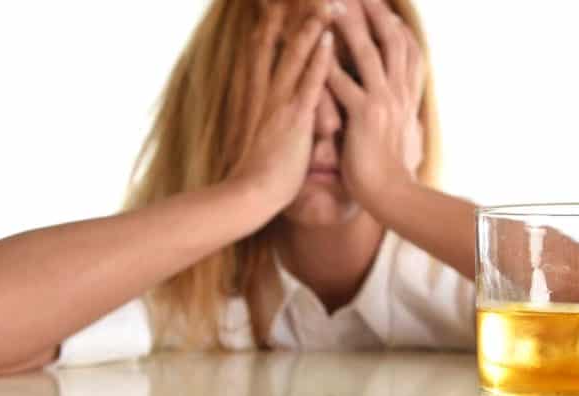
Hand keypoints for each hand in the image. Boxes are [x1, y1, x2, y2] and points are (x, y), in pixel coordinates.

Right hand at [227, 4, 334, 212]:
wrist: (250, 195)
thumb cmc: (260, 174)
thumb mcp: (265, 138)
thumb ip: (271, 119)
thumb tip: (273, 114)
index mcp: (261, 99)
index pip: (263, 54)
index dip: (270, 28)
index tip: (275, 6)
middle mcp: (268, 95)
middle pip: (276, 45)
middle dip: (287, 17)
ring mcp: (280, 104)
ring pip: (294, 56)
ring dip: (308, 27)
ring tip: (322, 3)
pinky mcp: (294, 119)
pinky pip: (309, 83)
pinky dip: (318, 59)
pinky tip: (328, 38)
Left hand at [327, 0, 424, 205]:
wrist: (391, 194)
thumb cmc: (390, 166)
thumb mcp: (401, 129)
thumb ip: (398, 107)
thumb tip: (400, 97)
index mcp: (407, 95)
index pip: (408, 49)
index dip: (395, 23)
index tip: (382, 4)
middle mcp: (399, 93)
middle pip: (391, 40)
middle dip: (375, 11)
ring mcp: (384, 103)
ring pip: (368, 53)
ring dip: (351, 25)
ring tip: (333, 3)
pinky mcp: (364, 117)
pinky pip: (344, 83)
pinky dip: (329, 63)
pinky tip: (316, 47)